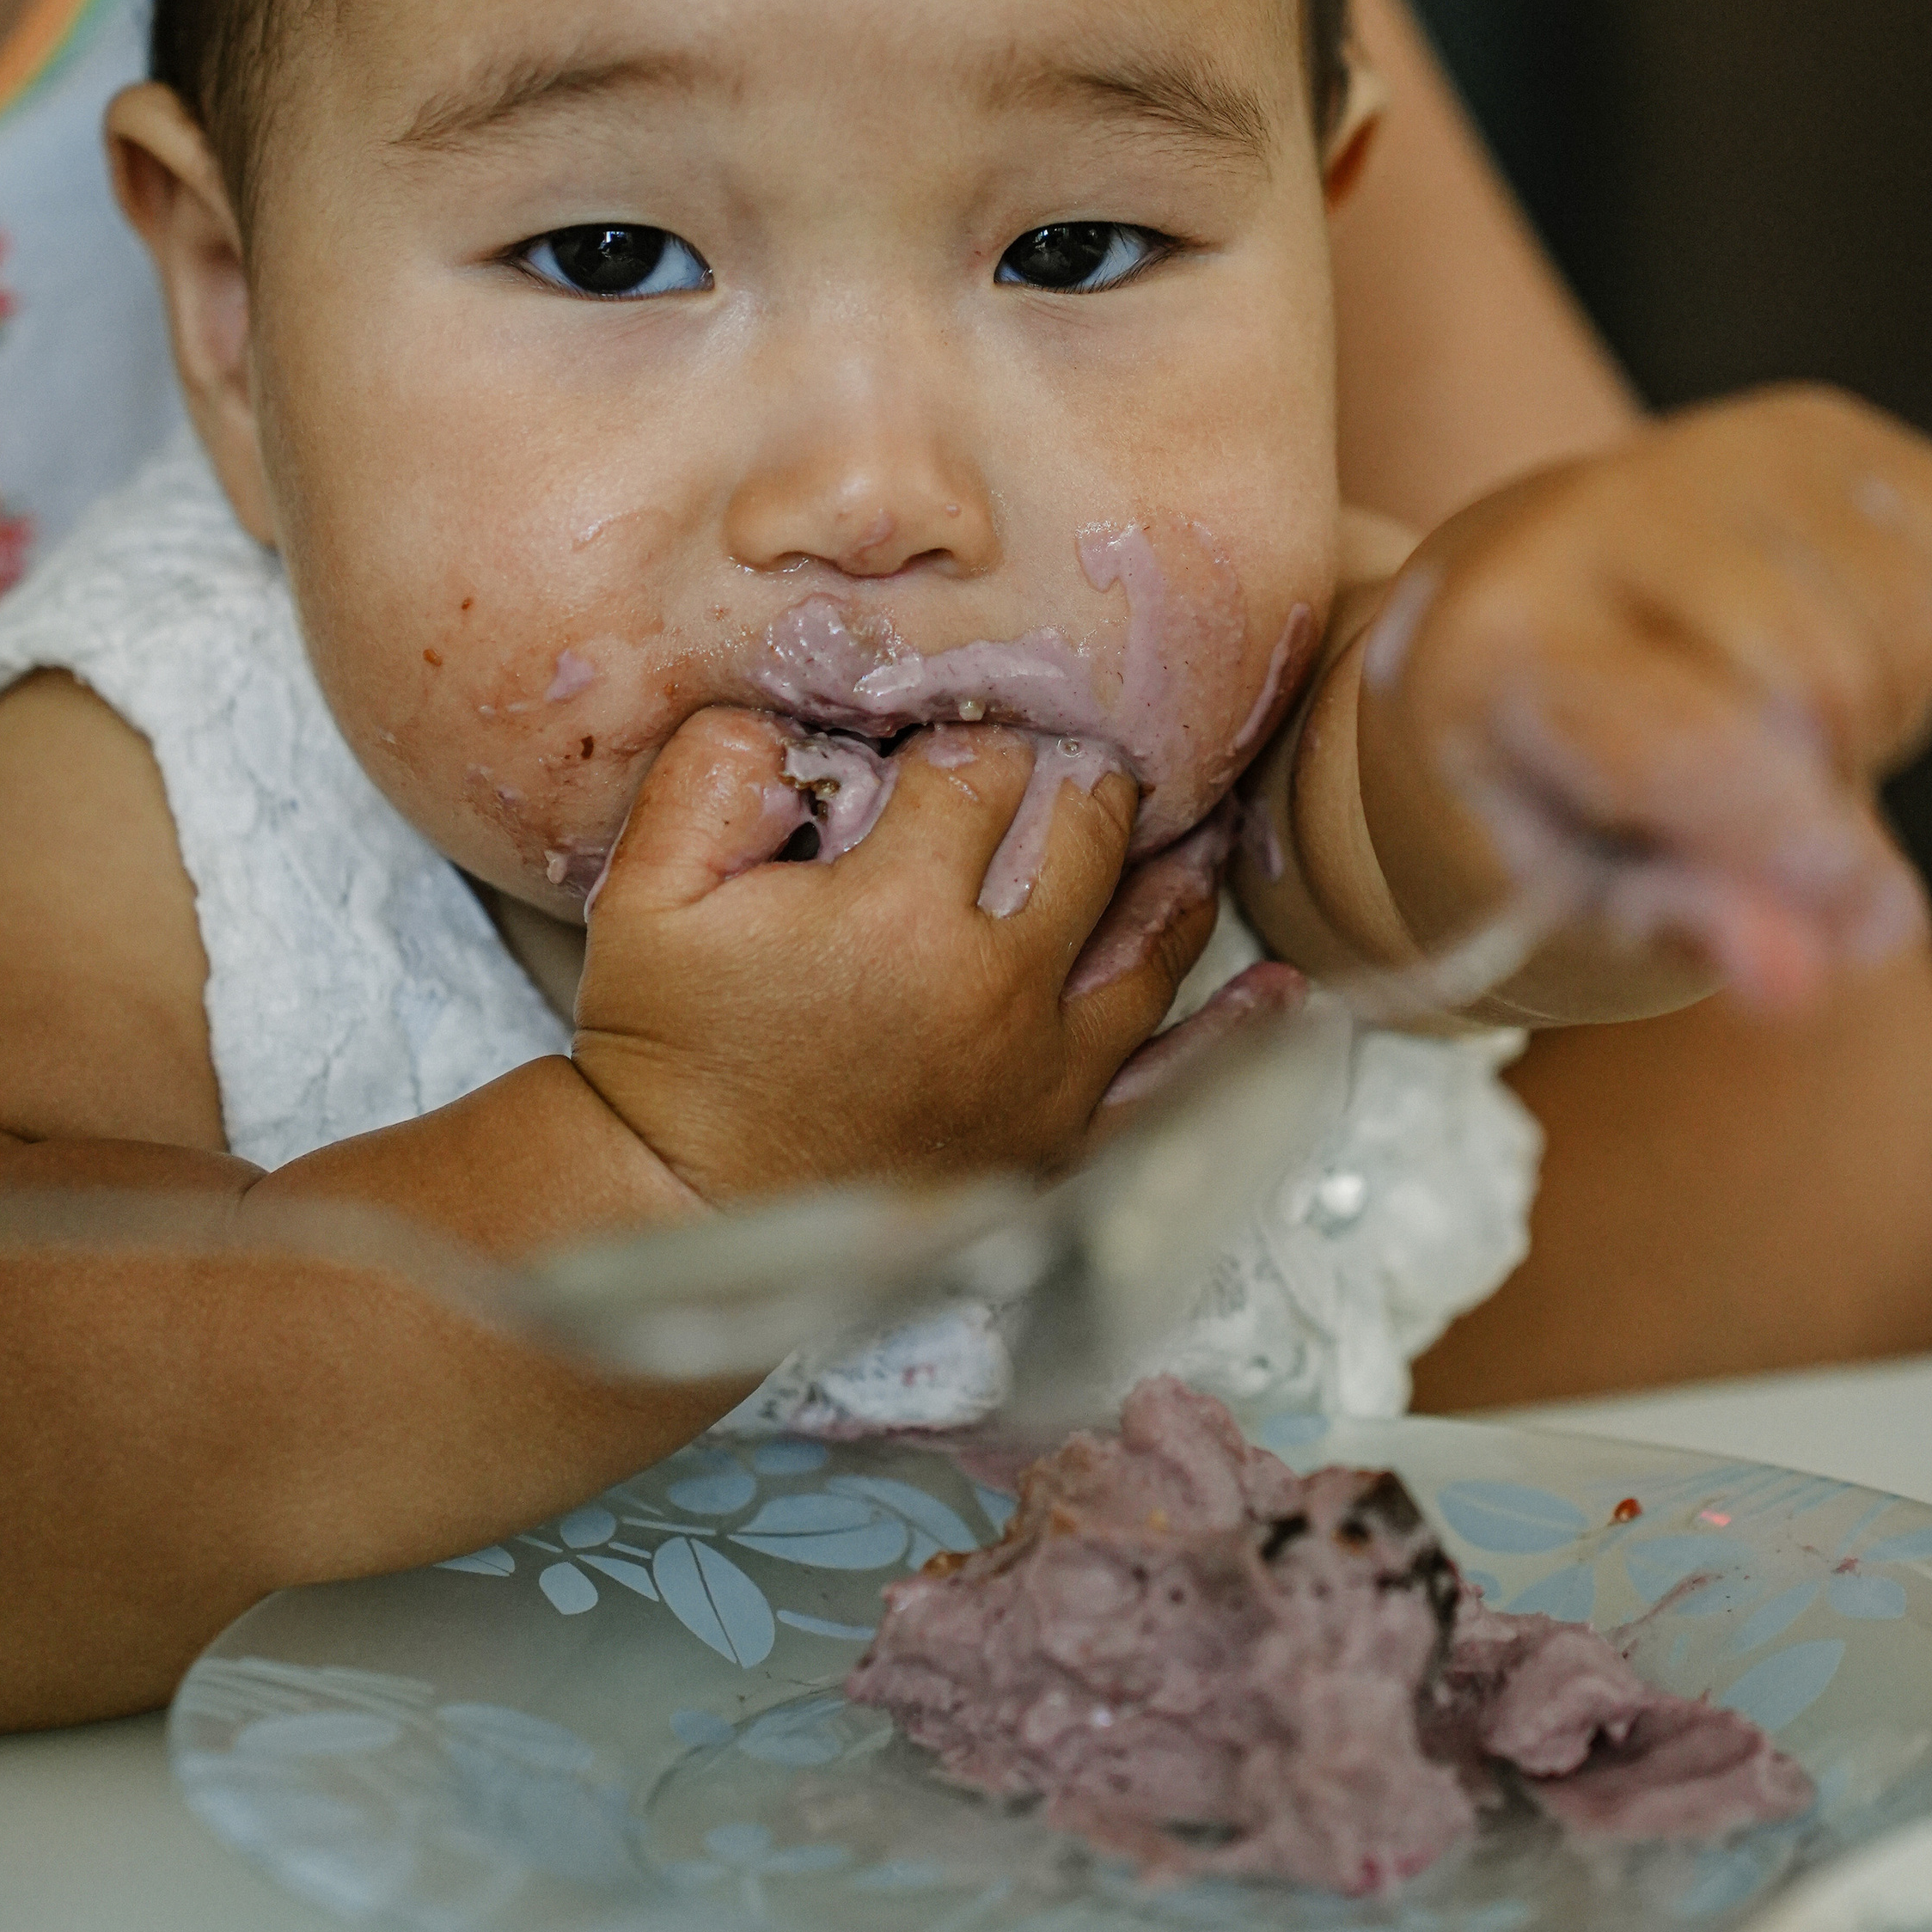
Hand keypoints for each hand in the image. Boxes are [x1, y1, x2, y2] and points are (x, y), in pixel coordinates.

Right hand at [572, 709, 1219, 1205]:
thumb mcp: (647, 890)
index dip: (959, 738)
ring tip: (1183, 821)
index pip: (981, 767)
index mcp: (900, 915)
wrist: (682, 1214)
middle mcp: (998, 989)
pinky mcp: (1060, 1142)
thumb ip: (722, 771)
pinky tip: (1284, 994)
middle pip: (1087, 828)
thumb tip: (817, 717)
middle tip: (1053, 764)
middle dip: (1072, 779)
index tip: (933, 750)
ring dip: (1171, 865)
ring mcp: (1044, 1073)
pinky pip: (1175, 1085)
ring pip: (1154, 936)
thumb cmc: (666, 1048)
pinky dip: (1236, 1035)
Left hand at [1281, 388, 1931, 1015]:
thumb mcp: (1574, 881)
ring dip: (1889, 711)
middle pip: (1824, 677)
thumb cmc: (1541, 770)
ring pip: (1910, 617)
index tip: (1858, 914)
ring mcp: (1717, 446)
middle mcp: (1603, 508)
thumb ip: (1687, 925)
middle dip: (1829, 781)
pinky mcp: (1815, 424)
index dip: (1789, 841)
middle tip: (1770, 802)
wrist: (1516, 610)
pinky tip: (1845, 644)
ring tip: (1786, 724)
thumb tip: (1796, 973)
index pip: (1688, 736)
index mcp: (1503, 632)